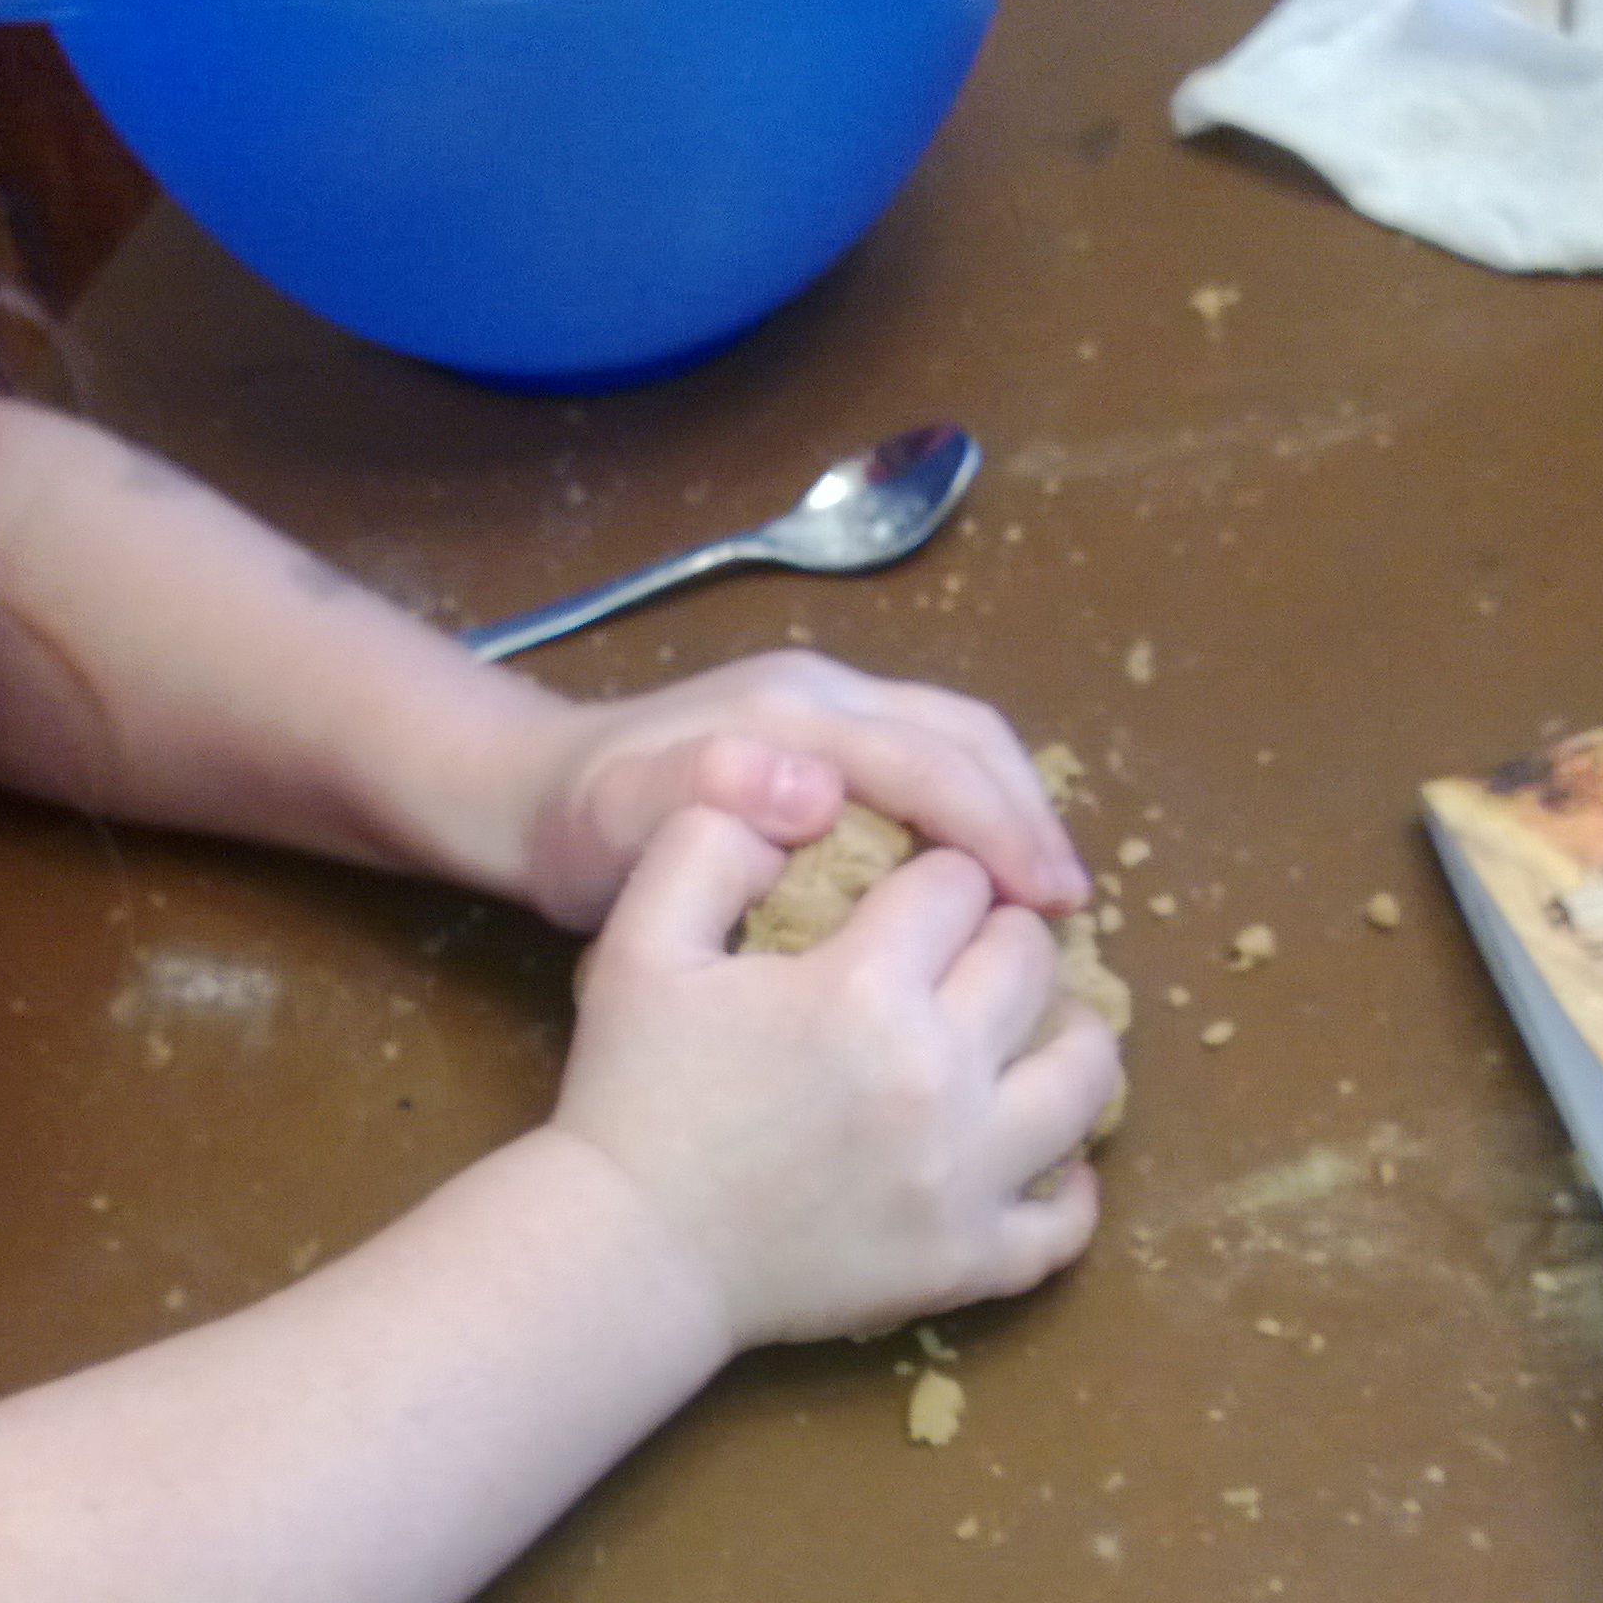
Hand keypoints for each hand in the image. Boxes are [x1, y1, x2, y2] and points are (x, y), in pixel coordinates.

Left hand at [505, 651, 1092, 930]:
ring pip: (958, 742)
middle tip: (1071, 907)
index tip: (1051, 904)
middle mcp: (826, 695)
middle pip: (966, 738)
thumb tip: (814, 789)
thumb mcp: (618, 823)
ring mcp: (830, 707)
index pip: (928, 761)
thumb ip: (703, 800)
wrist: (531, 794)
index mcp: (792, 715)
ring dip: (1012, 812)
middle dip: (1028, 816)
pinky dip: (976, 813)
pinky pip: (929, 761)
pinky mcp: (828, 735)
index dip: (999, 831)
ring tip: (1048, 898)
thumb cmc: (578, 829)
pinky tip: (986, 883)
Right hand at [549, 807, 1118, 1347]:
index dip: (935, 873)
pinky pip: (1064, 1223)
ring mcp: (966, 1177)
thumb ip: (708, 843)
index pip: (956, 882)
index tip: (912, 892)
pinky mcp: (968, 1262)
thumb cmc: (630, 1095)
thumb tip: (804, 796)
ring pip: (1085, 1076)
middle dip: (1002, 935)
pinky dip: (1070, 1184)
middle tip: (966, 951)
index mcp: (863, 986)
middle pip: (1031, 961)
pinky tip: (1045, 1153)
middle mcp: (938, 1075)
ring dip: (1066, 1033)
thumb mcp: (639, 943)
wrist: (627, 1254)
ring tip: (1025, 1028)